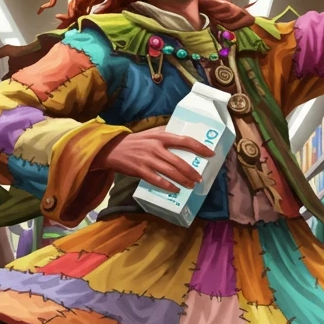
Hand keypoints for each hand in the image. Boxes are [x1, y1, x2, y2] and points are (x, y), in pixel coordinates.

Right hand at [94, 127, 212, 192]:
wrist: (113, 149)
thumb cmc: (136, 141)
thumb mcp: (152, 133)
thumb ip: (167, 134)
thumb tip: (185, 137)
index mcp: (161, 136)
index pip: (185, 141)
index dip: (200, 148)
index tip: (210, 154)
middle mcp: (156, 147)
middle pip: (179, 161)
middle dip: (192, 171)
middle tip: (200, 178)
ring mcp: (148, 159)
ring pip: (170, 172)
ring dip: (183, 180)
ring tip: (192, 185)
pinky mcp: (140, 170)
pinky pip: (157, 180)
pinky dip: (168, 186)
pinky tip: (176, 190)